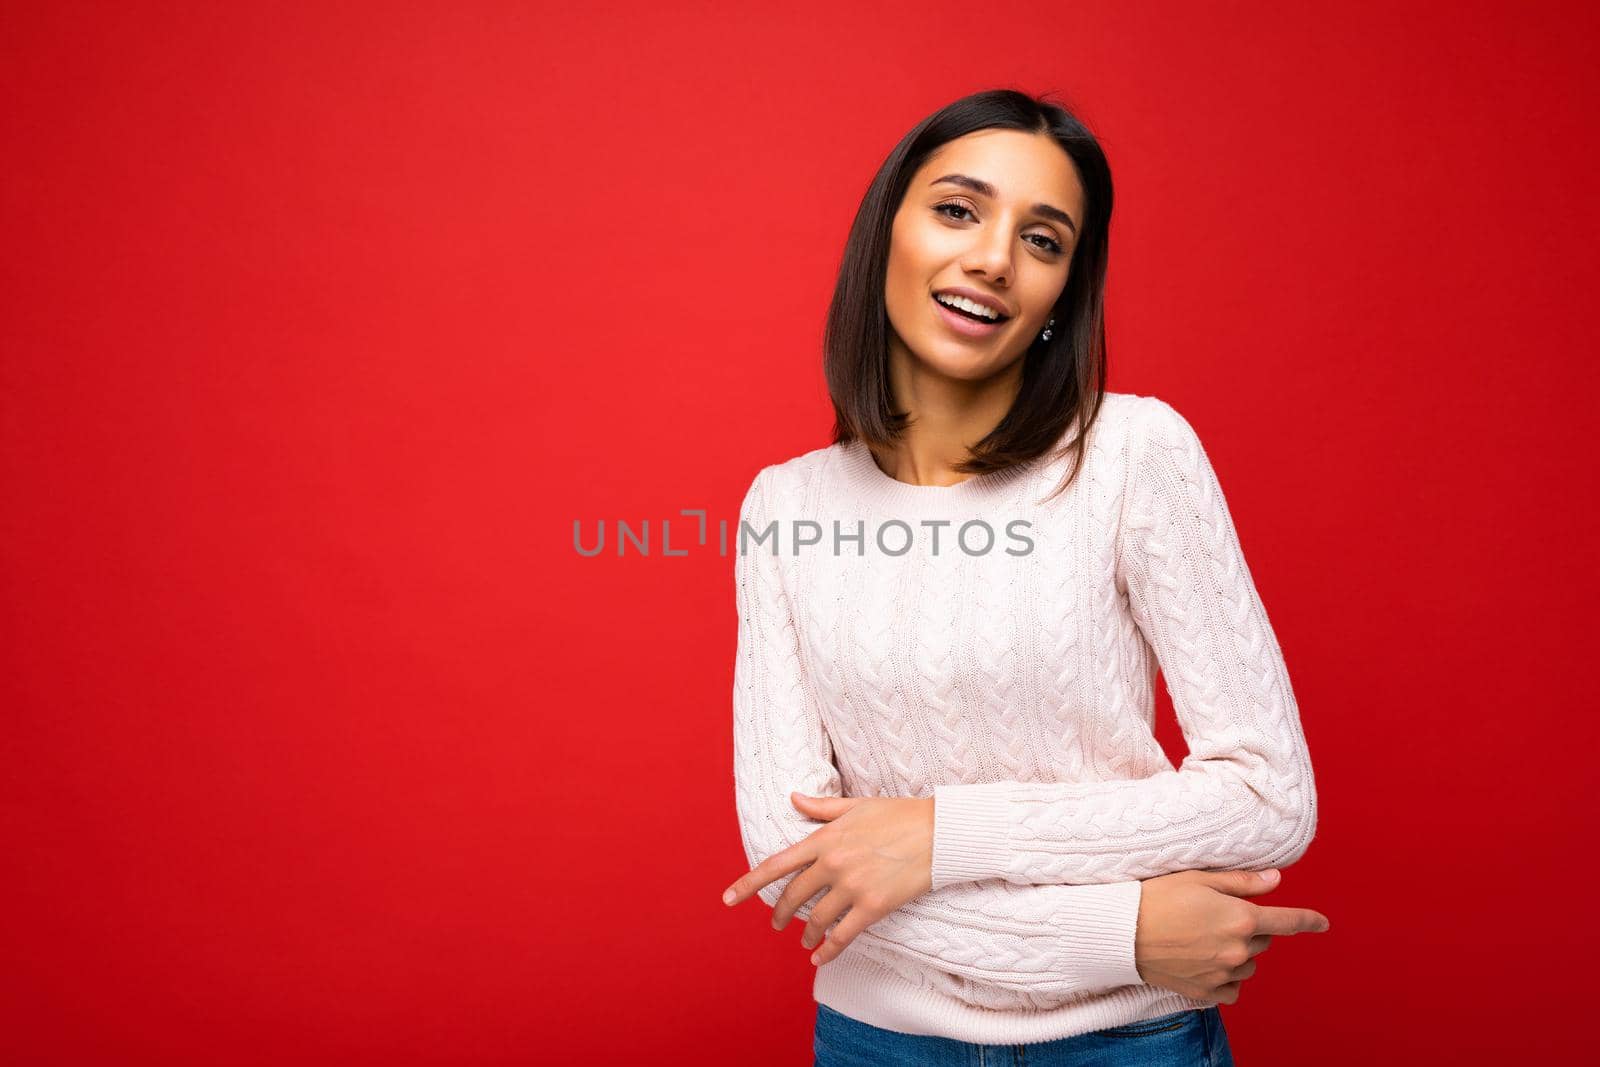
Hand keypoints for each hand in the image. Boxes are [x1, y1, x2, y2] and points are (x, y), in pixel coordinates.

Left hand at [721, 791, 934, 964]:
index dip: (748, 884)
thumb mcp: (856, 806)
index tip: (728, 899)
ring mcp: (853, 886)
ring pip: (817, 919)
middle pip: (793, 896)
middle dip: (781, 913)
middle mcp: (833, 863)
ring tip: (805, 941)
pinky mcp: (874, 906)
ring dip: (807, 934)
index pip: (776, 864)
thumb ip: (821, 808)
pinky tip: (820, 958)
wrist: (939, 831)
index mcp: (824, 838)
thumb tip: (793, 798)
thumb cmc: (899, 815)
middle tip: (778, 924)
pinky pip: (844, 935)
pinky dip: (829, 950)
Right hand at [1135, 868, 1330, 1004]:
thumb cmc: (1158, 897)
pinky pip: (1232, 990)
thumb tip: (1276, 880)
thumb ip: (1243, 882)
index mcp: (1241, 918)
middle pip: (1263, 941)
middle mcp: (1238, 949)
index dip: (1308, 920)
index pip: (1287, 921)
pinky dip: (1228, 979)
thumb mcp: (1200, 878)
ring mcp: (1223, 973)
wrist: (1123, 932)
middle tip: (1219, 916)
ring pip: (1248, 965)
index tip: (1322, 923)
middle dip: (1251, 928)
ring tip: (1207, 939)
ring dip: (1238, 954)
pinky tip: (1209, 966)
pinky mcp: (1206, 991)